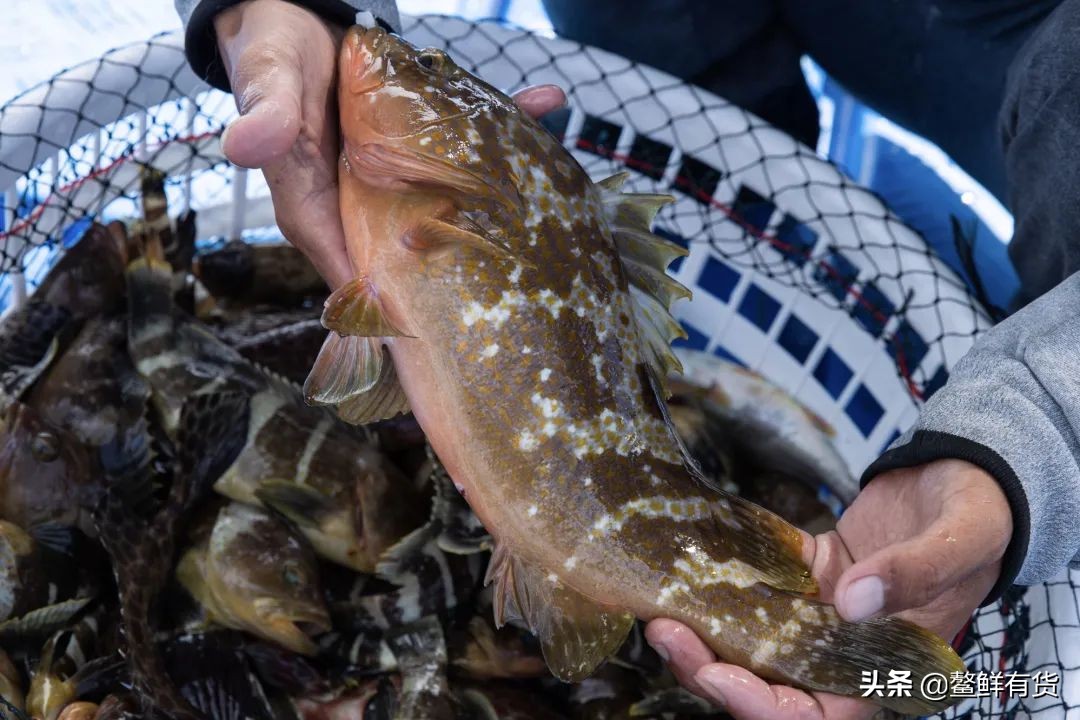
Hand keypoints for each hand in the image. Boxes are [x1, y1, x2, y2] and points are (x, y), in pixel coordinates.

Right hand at [214, 0, 565, 287]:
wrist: (294, 13)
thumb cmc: (273, 52)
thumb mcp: (268, 76)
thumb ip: (268, 113)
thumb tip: (245, 147)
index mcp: (317, 208)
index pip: (357, 278)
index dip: (398, 314)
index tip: (445, 340)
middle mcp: (358, 205)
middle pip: (412, 260)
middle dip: (460, 277)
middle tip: (517, 286)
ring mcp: (390, 181)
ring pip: (447, 206)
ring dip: (496, 203)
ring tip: (547, 204)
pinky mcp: (413, 150)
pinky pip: (463, 151)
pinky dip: (503, 132)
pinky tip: (545, 107)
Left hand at [646, 459, 1011, 719]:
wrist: (969, 475)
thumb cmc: (977, 515)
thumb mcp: (960, 541)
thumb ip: (912, 574)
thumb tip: (853, 604)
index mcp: (887, 664)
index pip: (818, 714)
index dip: (761, 707)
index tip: (718, 676)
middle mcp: (845, 647)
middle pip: (770, 683)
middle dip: (710, 669)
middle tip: (666, 632)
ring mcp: (822, 611)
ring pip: (754, 640)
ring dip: (707, 630)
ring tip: (662, 607)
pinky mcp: (809, 573)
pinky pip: (759, 583)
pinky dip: (725, 577)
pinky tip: (691, 563)